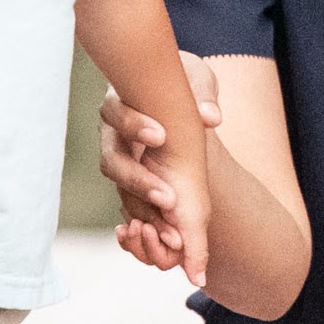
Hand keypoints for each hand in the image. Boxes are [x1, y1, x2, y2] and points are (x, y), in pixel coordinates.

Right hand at [100, 54, 220, 274]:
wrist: (177, 91)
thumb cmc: (182, 81)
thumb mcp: (195, 78)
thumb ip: (201, 94)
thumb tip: (211, 116)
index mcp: (120, 105)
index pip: (117, 116)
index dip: (134, 126)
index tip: (162, 135)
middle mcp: (113, 137)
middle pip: (113, 163)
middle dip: (139, 181)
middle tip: (170, 198)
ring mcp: (122, 164)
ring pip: (122, 193)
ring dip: (146, 211)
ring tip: (174, 229)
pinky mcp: (134, 187)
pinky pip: (132, 211)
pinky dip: (146, 227)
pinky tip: (167, 244)